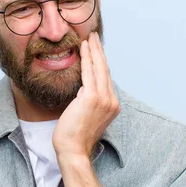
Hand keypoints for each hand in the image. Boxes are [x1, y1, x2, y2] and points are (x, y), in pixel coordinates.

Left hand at [52, 32, 119, 160]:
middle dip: (99, 51)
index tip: (96, 49)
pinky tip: (83, 48)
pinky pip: (88, 73)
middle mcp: (111, 101)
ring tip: (89, 37)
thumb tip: (83, 89)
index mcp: (112, 105)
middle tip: (94, 36)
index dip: (101, 61)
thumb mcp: (86, 115)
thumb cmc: (75, 137)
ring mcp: (104, 99)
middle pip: (105, 69)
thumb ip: (88, 101)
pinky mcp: (92, 98)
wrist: (74, 150)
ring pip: (99, 68)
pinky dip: (86, 59)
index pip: (106, 78)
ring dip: (93, 50)